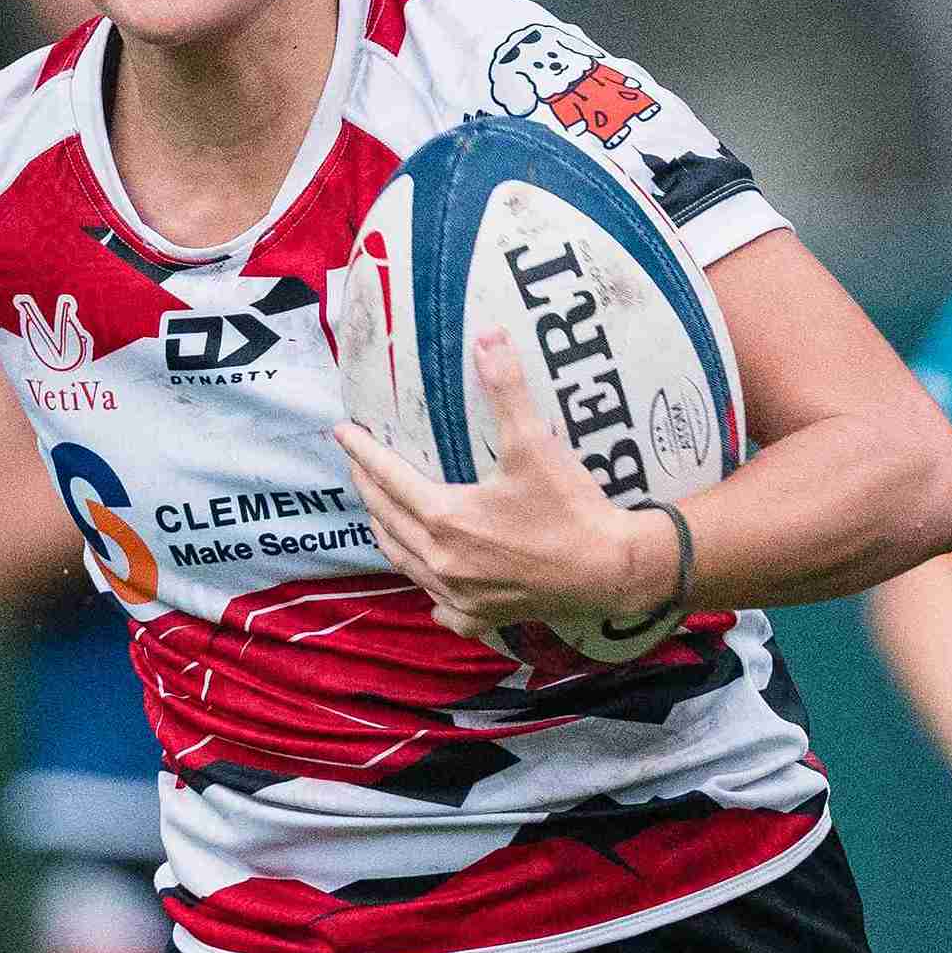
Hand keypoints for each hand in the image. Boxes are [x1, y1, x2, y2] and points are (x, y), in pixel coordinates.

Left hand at [335, 331, 669, 637]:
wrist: (609, 570)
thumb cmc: (569, 508)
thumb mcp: (535, 443)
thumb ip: (506, 388)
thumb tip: (487, 337)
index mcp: (445, 517)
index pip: (388, 477)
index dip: (363, 452)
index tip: (342, 432)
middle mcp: (440, 559)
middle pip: (387, 518)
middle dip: (368, 488)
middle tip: (357, 464)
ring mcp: (457, 594)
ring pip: (404, 561)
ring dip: (387, 532)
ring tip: (380, 512)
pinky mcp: (480, 615)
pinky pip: (439, 605)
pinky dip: (427, 589)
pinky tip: (429, 584)